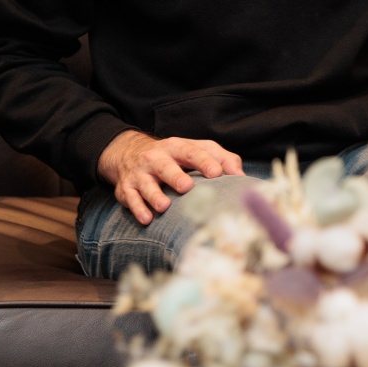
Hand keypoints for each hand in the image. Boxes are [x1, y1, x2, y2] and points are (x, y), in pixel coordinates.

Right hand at [96, 129, 243, 224]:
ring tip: (164, 207)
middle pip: (165, 166)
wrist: (129, 153)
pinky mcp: (126, 189)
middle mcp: (156, 158)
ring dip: (154, 196)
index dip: (205, 162)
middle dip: (175, 176)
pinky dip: (137, 209)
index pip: (192, 152)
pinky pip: (130, 199)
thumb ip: (221, 158)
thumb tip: (241, 176)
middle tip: (187, 187)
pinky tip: (147, 219)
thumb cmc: (174, 156)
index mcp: (177, 147)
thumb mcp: (196, 150)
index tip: (217, 173)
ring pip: (146, 184)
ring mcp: (140, 174)